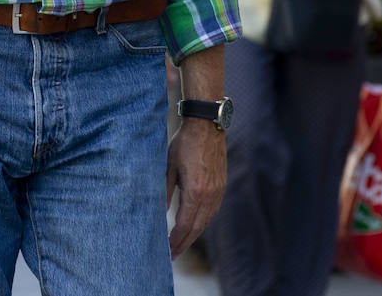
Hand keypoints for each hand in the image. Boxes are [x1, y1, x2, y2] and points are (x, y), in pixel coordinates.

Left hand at [166, 118, 226, 256]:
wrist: (207, 125)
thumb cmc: (184, 143)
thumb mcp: (168, 166)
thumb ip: (165, 191)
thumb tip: (159, 213)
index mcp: (195, 191)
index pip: (185, 224)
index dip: (176, 240)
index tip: (167, 252)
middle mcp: (210, 195)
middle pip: (197, 228)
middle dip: (184, 243)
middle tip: (172, 255)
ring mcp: (218, 191)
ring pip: (206, 221)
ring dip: (194, 234)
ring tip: (181, 244)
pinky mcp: (222, 185)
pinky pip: (213, 211)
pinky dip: (202, 222)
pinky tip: (194, 225)